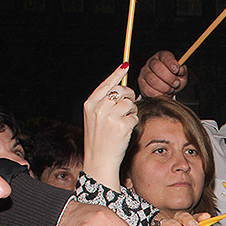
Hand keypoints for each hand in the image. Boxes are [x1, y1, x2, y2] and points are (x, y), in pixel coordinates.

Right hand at [82, 64, 137, 189]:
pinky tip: (125, 131)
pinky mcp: (122, 125)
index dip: (117, 74)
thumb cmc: (98, 140)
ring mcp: (110, 116)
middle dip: (129, 96)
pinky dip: (133, 123)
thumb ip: (104, 103)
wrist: (99, 159)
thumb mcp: (94, 118)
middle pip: (122, 91)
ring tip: (122, 123)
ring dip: (131, 112)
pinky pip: (135, 117)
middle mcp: (99, 107)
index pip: (106, 84)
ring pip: (131, 104)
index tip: (125, 66)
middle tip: (127, 107)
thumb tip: (120, 90)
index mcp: (90, 104)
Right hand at [138, 50, 187, 97]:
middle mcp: (151, 62)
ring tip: (170, 90)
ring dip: (164, 87)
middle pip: (157, 67)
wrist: (167, 90)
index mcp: (162, 57)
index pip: (165, 56)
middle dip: (169, 78)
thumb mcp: (181, 74)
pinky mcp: (141, 83)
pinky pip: (148, 90)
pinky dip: (158, 94)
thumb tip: (181, 69)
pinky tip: (164, 93)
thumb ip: (183, 71)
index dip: (171, 63)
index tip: (176, 70)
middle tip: (176, 83)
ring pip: (152, 79)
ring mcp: (145, 72)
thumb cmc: (174, 79)